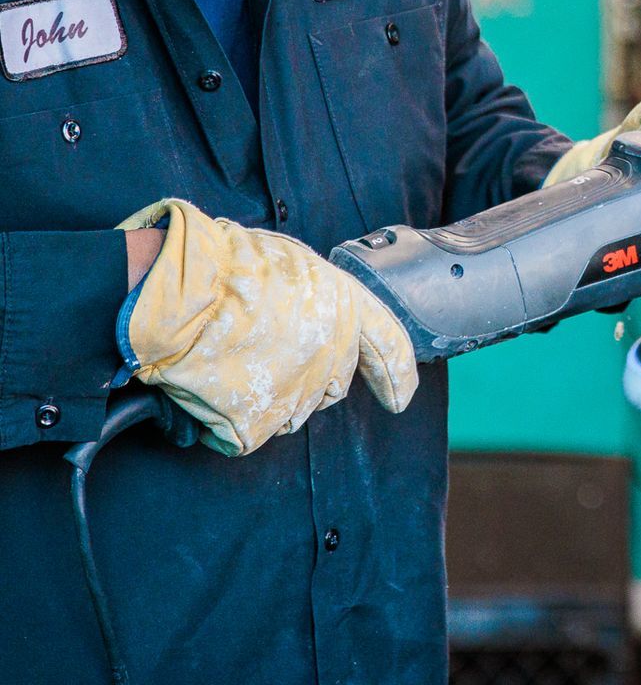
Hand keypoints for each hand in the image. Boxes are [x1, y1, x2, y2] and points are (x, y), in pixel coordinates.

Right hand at [116, 200, 418, 455]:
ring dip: (260, 397)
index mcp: (346, 305)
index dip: (396, 373)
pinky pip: (240, 433)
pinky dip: (221, 419)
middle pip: (330, 387)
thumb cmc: (226, 265)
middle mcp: (333, 354)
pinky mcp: (259, 424)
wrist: (185, 290)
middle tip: (258, 355)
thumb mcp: (288, 263)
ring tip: (225, 361)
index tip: (400, 398)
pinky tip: (204, 388)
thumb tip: (298, 315)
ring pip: (285, 412)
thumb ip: (309, 296)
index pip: (387, 345)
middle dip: (302, 379)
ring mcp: (298, 392)